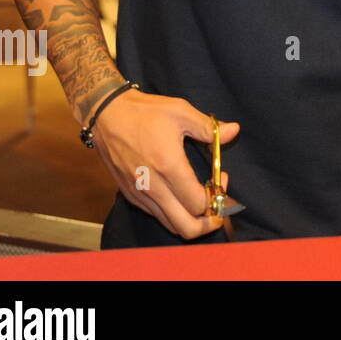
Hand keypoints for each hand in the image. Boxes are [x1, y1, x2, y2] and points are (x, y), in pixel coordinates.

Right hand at [91, 88, 240, 238]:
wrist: (106, 115)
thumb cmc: (145, 112)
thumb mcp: (181, 111)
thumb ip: (209, 128)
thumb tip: (234, 131)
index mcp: (168, 166)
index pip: (198, 204)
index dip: (217, 198)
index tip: (222, 178)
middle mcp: (153, 187)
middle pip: (186, 227)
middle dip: (208, 222)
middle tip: (218, 203)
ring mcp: (140, 194)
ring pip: (171, 225)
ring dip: (191, 219)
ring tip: (201, 197)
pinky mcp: (130, 195)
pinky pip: (157, 215)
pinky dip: (174, 213)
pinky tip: (181, 193)